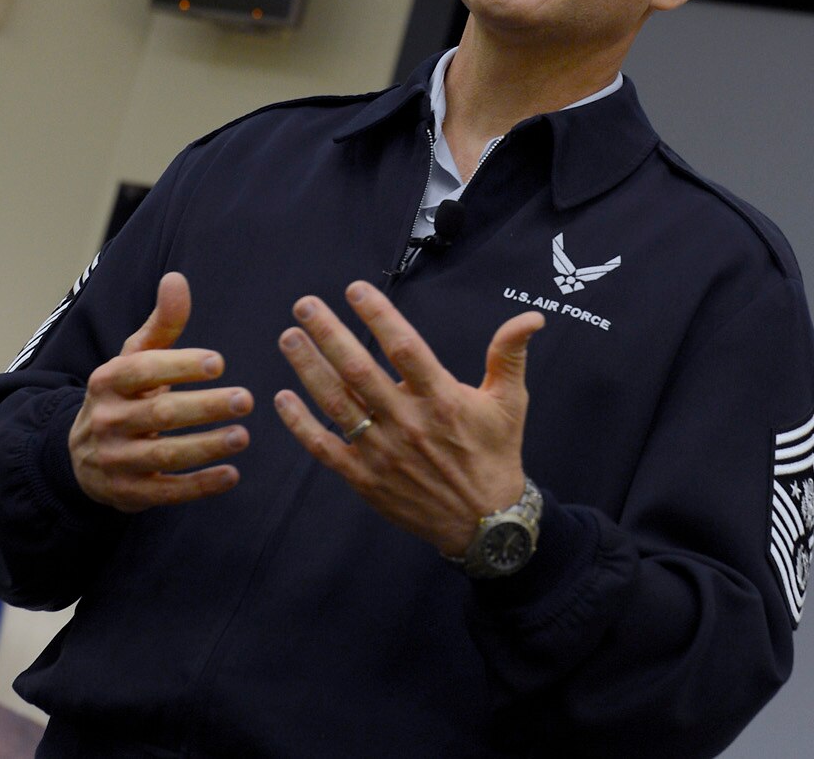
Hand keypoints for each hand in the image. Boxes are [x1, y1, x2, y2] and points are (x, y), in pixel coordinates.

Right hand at [67, 271, 252, 511]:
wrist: (81, 456)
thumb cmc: (124, 395)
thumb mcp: (134, 358)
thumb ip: (162, 323)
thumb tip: (177, 278)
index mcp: (107, 380)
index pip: (142, 370)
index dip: (179, 366)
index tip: (219, 363)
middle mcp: (106, 420)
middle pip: (158, 413)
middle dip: (204, 407)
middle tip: (247, 400)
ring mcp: (115, 460)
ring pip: (163, 455)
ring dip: (206, 446)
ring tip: (244, 436)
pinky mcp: (128, 494)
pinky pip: (166, 491)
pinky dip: (199, 486)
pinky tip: (231, 474)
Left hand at [273, 279, 542, 555]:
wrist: (486, 524)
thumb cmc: (495, 454)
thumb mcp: (509, 403)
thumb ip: (509, 355)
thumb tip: (531, 317)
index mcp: (442, 399)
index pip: (404, 347)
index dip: (378, 315)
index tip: (355, 289)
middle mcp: (409, 423)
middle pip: (360, 371)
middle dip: (329, 334)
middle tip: (304, 304)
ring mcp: (383, 452)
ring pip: (338, 404)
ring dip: (309, 369)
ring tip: (289, 338)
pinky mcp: (366, 479)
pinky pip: (326, 448)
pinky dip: (301, 424)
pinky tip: (282, 399)